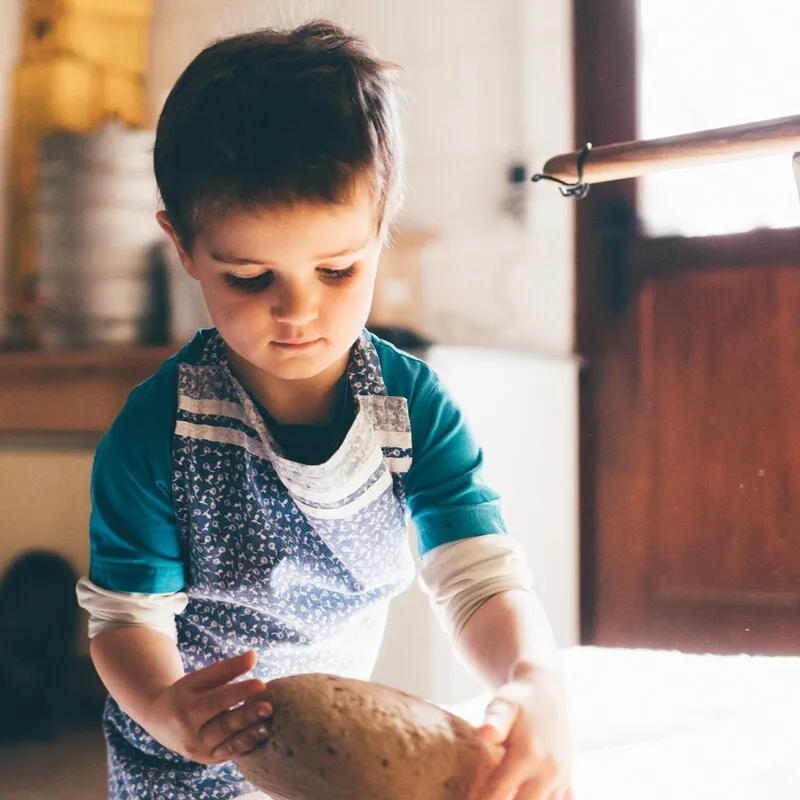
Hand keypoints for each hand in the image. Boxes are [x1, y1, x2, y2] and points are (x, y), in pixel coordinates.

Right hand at [145, 650, 272, 763]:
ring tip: (269, 724)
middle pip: (224, 725)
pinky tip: (264, 734)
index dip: (239, 692)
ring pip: (229, 744)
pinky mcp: (210, 760)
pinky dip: (248, 745)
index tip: (261, 683)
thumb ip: (227, 668)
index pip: (216, 701)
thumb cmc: (186, 693)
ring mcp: (200, 752)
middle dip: (247, 716)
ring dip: (251, 734)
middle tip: (269, 707)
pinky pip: (231, 754)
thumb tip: (254, 655)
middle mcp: (191, 736)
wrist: (160, 721)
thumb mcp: (199, 678)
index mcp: (186, 710)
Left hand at [476, 663, 572, 799]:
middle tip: (481, 799)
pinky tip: (527, 796)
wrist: (547, 692)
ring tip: (500, 796)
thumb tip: (483, 733)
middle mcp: (549, 771)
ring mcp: (561, 779)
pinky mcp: (567, 782)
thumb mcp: (504, 704)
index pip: (499, 792)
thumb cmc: (518, 699)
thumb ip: (495, 720)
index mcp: (529, 755)